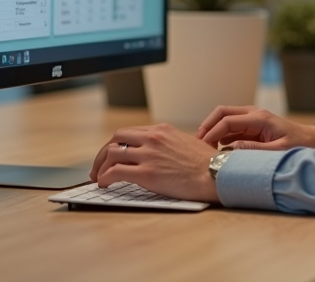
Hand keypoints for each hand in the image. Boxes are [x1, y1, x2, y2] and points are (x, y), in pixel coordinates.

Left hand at [90, 124, 219, 201]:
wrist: (215, 174)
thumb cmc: (207, 163)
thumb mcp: (186, 143)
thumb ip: (169, 144)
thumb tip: (160, 154)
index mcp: (162, 130)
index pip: (129, 133)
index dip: (116, 145)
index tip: (111, 156)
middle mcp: (153, 139)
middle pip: (116, 139)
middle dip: (103, 153)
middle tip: (99, 167)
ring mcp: (148, 155)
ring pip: (111, 154)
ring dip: (100, 167)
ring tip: (99, 178)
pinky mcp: (146, 173)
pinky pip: (115, 172)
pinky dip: (105, 178)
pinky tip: (105, 184)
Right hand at [196, 105, 314, 150]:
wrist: (312, 141)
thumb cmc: (299, 145)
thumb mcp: (277, 151)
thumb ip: (254, 150)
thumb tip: (229, 150)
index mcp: (259, 118)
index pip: (227, 120)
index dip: (212, 132)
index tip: (202, 146)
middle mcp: (253, 114)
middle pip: (221, 112)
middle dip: (207, 126)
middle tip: (197, 143)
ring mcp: (252, 119)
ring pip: (224, 119)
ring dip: (213, 131)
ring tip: (204, 149)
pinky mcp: (252, 127)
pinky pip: (231, 128)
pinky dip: (221, 136)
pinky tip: (216, 150)